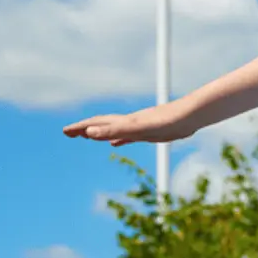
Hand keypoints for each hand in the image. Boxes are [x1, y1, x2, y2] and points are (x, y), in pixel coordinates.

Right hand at [63, 101, 198, 145]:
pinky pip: (130, 136)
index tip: (64, 131)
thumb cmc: (169, 121)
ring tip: (86, 137)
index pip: (97, 124)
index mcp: (126, 122)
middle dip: (84, 128)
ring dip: (99, 133)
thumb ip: (116, 131)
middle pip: (102, 125)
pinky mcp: (152, 131)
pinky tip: (117, 143)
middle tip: (67, 133)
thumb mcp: (139, 129)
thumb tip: (90, 132)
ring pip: (114, 129)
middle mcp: (130, 122)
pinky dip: (119, 139)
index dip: (80, 127)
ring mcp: (141, 126)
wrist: (194, 115)